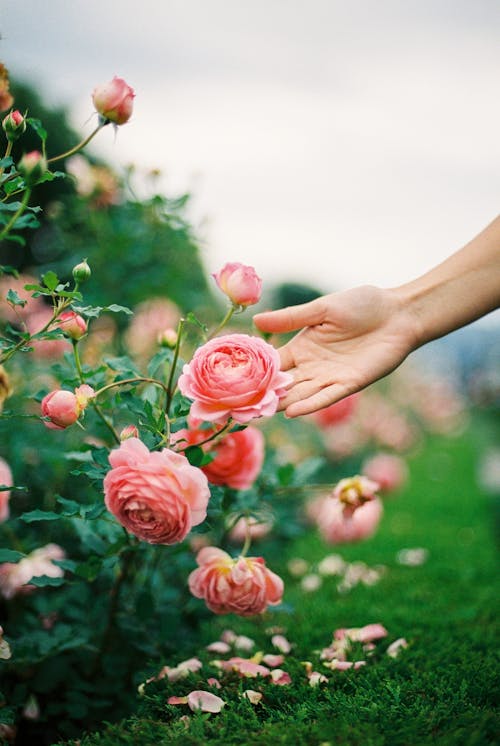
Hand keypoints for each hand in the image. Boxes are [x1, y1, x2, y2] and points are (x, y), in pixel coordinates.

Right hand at [254, 285, 417, 416]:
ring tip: (260, 413)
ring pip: (301, 394)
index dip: (254, 374)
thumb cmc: (362, 305)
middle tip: (238, 408)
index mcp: (302, 347)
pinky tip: (292, 411)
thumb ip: (291, 318)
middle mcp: (312, 366)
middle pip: (283, 385)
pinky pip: (327, 397)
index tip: (231, 384)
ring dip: (282, 404)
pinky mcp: (350, 384)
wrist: (398, 313)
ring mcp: (330, 377)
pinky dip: (310, 405)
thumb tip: (255, 320)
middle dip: (263, 396)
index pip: (273, 365)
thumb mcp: (322, 309)